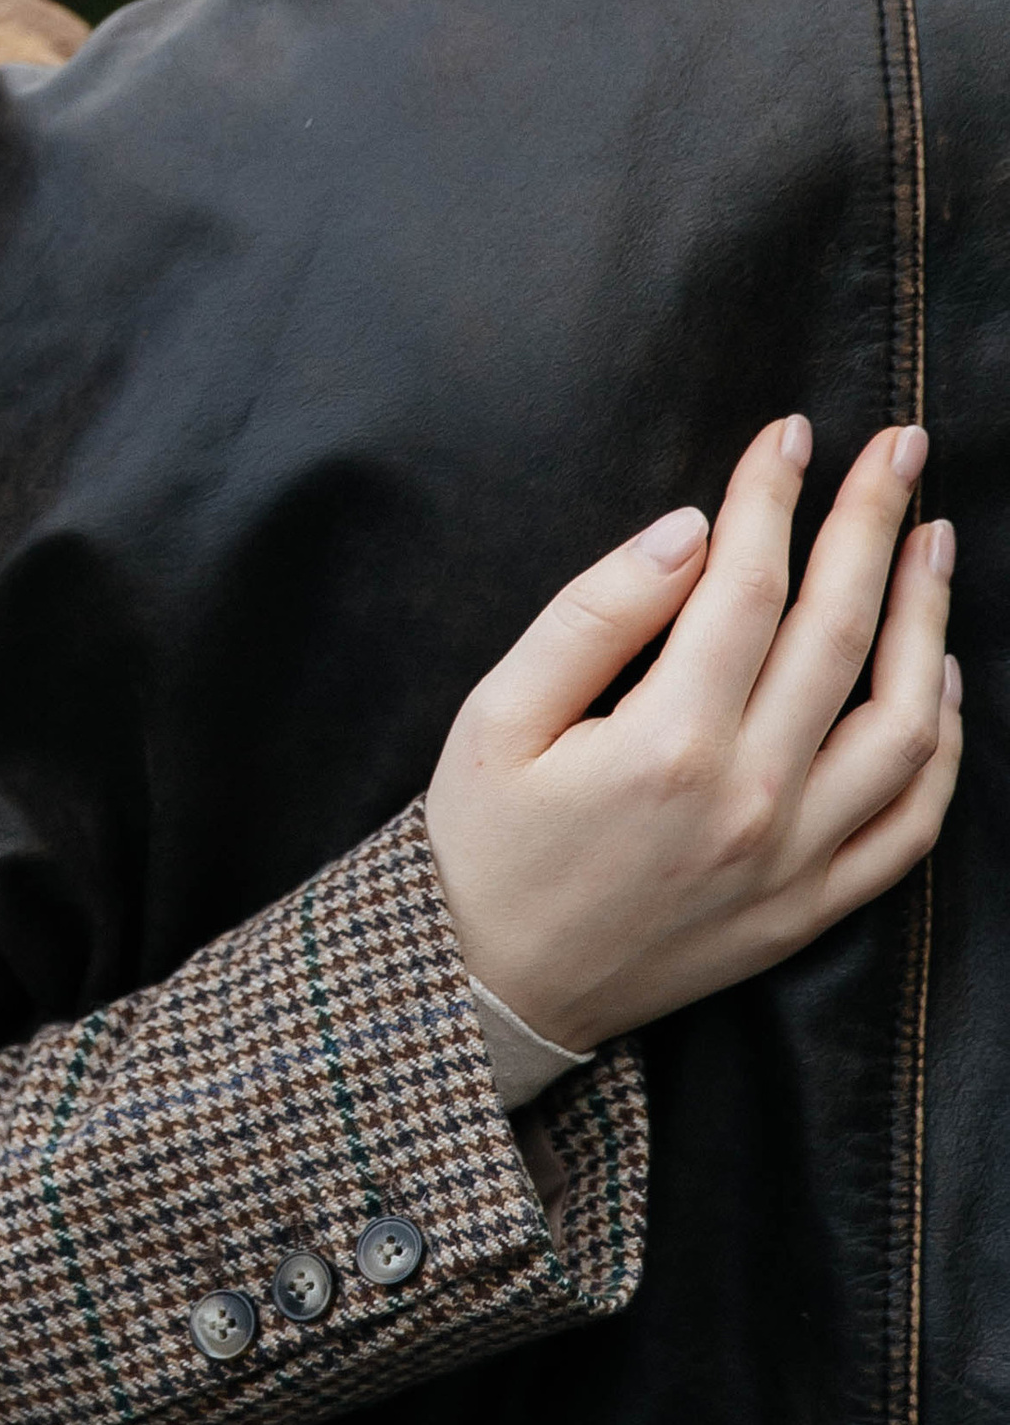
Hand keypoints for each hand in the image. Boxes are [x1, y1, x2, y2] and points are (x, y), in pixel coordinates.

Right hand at [426, 418, 959, 1052]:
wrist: (489, 991)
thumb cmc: (482, 844)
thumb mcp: (496, 715)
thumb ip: (595, 615)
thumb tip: (692, 532)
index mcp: (665, 746)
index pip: (747, 588)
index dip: (772, 498)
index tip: (788, 433)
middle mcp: (749, 803)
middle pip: (841, 634)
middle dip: (875, 524)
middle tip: (902, 446)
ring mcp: (792, 863)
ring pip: (905, 725)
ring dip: (929, 621)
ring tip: (934, 541)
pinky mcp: (809, 910)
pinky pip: (912, 826)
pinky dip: (943, 747)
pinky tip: (941, 680)